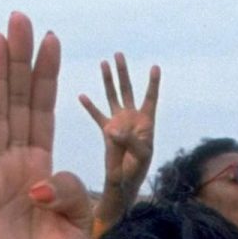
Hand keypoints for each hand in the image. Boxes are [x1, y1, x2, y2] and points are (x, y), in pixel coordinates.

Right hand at [0, 12, 91, 238]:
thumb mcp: (79, 222)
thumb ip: (70, 190)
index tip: (51, 39)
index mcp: (41, 167)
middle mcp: (14, 164)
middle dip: (18, 60)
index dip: (45, 76)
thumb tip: (42, 180)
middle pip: (15, 102)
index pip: (42, 111)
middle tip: (20, 18)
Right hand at [78, 53, 160, 198]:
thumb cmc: (137, 172)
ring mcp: (119, 124)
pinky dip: (90, 106)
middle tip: (119, 54)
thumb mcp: (139, 156)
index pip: (150, 98)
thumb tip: (112, 129)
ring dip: (108, 81)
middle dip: (123, 72)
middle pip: (128, 90)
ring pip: (112, 97)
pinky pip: (97, 116)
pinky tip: (82, 95)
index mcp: (146, 124)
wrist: (124, 185)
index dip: (152, 83)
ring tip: (104, 62)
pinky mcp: (107, 132)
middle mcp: (132, 119)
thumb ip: (129, 141)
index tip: (155, 67)